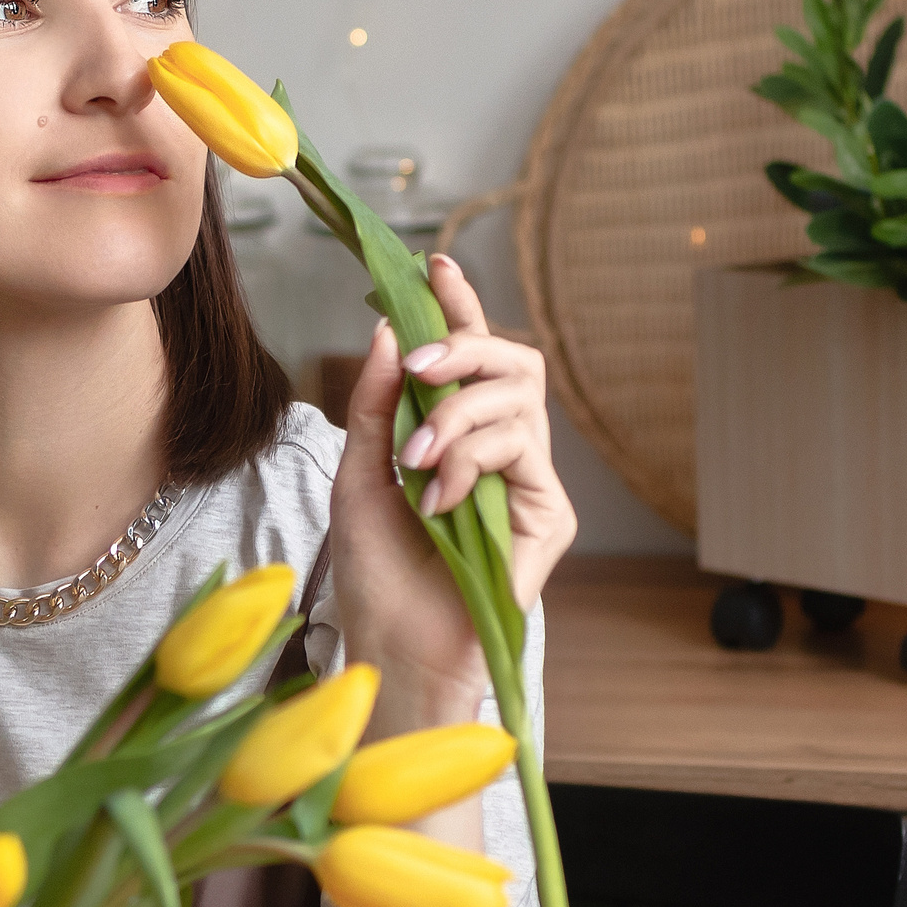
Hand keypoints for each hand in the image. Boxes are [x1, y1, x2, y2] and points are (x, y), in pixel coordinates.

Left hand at [326, 255, 576, 727]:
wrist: (390, 643)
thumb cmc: (373, 570)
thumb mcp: (357, 472)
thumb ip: (377, 401)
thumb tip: (391, 328)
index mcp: (456, 434)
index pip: (471, 356)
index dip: (460, 306)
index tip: (434, 263)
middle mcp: (502, 451)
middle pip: (514, 362)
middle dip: (465, 349)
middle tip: (419, 367)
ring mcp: (529, 483)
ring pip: (519, 402)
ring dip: (456, 421)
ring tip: (413, 464)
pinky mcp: (549, 517)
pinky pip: (522, 454)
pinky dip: (470, 465)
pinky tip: (436, 503)